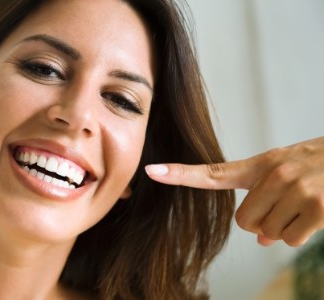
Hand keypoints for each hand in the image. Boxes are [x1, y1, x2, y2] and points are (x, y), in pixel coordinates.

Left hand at [145, 137, 323, 246]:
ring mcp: (295, 189)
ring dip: (284, 230)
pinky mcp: (317, 208)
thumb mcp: (289, 175)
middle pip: (244, 222)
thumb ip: (266, 201)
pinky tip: (316, 215)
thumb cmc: (321, 167)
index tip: (152, 171)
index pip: (214, 172)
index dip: (180, 173)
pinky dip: (301, 236)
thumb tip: (260, 240)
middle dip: (262, 224)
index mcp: (262, 164)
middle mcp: (274, 174)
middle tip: (286, 207)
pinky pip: (290, 240)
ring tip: (305, 206)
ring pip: (267, 234)